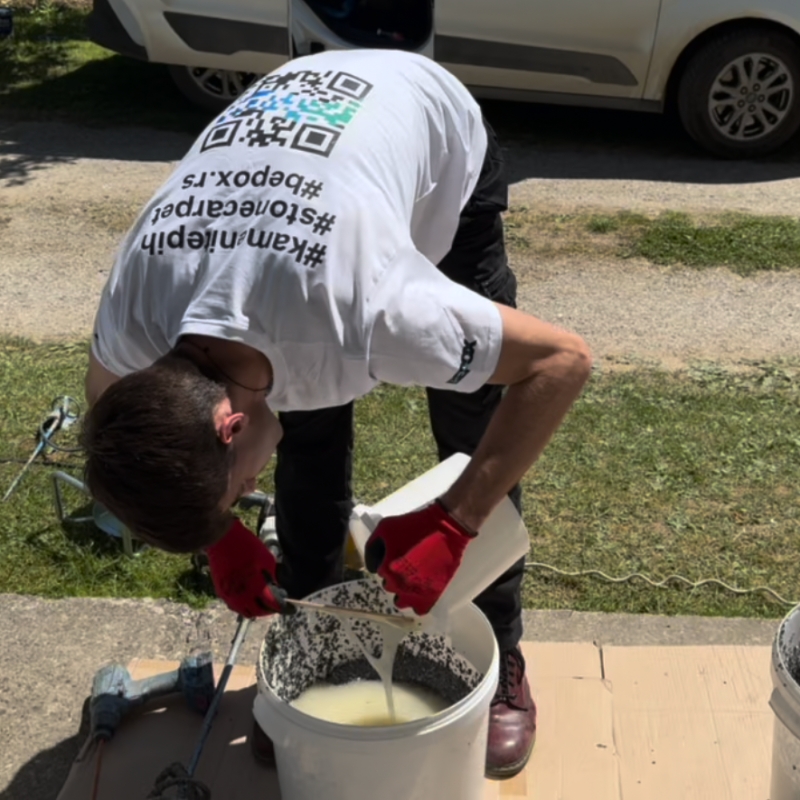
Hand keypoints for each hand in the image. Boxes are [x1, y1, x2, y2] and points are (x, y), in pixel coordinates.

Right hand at [205, 519, 288, 617]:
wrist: (223, 539)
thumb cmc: (247, 546)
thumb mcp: (267, 559)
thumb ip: (273, 576)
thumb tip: (276, 586)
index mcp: (256, 588)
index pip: (273, 605)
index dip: (283, 608)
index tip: (290, 608)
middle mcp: (242, 596)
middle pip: (259, 612)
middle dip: (269, 610)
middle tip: (276, 604)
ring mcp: (230, 596)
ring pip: (245, 611)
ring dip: (256, 609)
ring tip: (263, 602)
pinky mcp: (221, 592)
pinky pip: (235, 606)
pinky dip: (244, 605)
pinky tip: (249, 598)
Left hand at [364, 499, 475, 614]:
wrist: (446, 528)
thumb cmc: (415, 525)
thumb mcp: (385, 526)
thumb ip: (373, 545)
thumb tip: (373, 562)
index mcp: (386, 569)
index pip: (378, 571)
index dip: (385, 560)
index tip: (393, 553)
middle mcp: (398, 584)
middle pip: (389, 585)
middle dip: (394, 575)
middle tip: (405, 563)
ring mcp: (415, 592)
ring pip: (401, 601)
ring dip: (404, 591)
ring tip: (413, 578)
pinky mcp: (432, 596)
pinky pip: (419, 609)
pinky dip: (418, 602)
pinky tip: (421, 589)